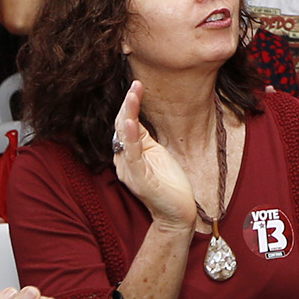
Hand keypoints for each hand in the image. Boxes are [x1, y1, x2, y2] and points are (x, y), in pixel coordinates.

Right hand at [108, 81, 201, 227]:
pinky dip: (130, 138)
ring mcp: (130, 171)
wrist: (177, 214)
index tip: (137, 85)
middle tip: (136, 83)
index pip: (123, 124)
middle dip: (128, 104)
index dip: (129, 104)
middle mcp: (124, 161)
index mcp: (128, 154)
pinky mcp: (139, 180)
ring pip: (124, 137)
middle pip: (120, 126)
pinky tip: (131, 122)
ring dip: (128, 114)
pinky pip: (132, 155)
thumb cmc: (168, 185)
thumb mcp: (156, 154)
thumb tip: (136, 117)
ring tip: (133, 95)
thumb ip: (143, 138)